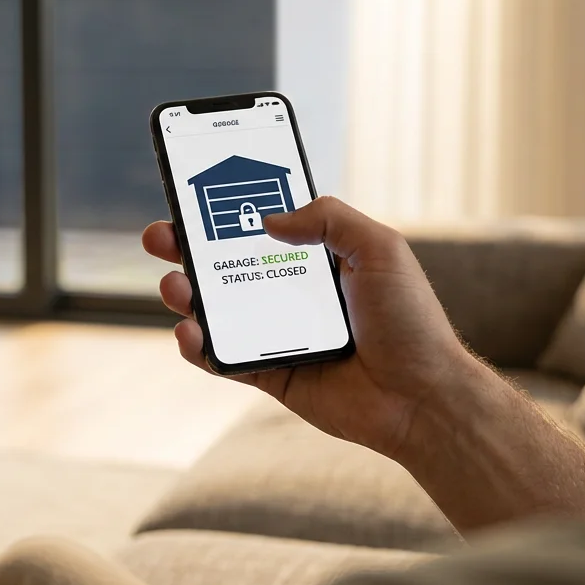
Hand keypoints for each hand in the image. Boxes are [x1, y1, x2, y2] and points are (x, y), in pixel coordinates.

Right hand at [142, 196, 474, 459]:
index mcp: (317, 257)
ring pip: (216, 308)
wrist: (423, 397)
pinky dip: (197, 344)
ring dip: (185, 292)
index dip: (229, 207)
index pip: (264, 224)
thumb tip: (270, 219)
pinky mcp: (268, 374)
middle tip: (161, 234)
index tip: (196, 188)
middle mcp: (292, 292)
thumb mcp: (380, 248)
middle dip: (187, 246)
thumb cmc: (411, 322)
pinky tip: (190, 330)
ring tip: (174, 284)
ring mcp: (276, 333)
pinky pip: (222, 357)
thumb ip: (329, 218)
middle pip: (227, 263)